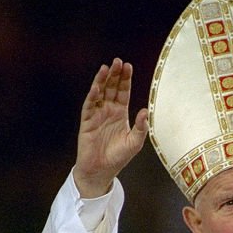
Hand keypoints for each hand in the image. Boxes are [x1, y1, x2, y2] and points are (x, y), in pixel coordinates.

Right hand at [73, 59, 148, 197]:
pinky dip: (92, 96)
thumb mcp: (134, 143)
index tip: (128, 66)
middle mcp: (108, 110)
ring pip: (99, 93)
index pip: (123, 91)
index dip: (125, 79)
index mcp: (120, 113)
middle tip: (118, 61)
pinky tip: (96, 87)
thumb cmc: (118, 157)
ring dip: (102, 81)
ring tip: (106, 68)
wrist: (101, 171)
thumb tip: (145, 111)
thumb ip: (141, 128)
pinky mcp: (87, 122)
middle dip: (114, 75)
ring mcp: (97, 114)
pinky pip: (89, 106)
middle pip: (111, 88)